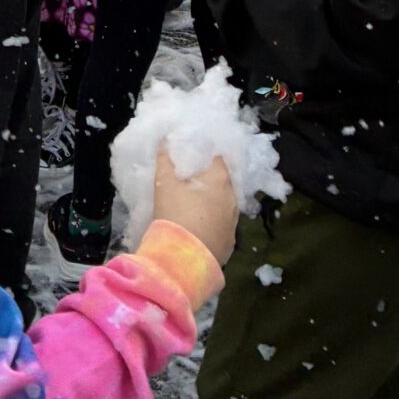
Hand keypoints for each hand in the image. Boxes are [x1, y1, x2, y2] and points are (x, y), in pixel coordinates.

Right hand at [147, 143, 237, 267]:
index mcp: (220, 178)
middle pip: (222, 181)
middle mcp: (233, 198)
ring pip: (224, 204)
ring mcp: (233, 222)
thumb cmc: (175, 213)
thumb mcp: (164, 182)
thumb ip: (165, 158)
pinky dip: (212, 222)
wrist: (183, 259)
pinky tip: (198, 226)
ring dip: (211, 201)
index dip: (205, 154)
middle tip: (190, 179)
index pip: (218, 156)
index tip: (192, 155)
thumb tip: (165, 139)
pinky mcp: (230, 242)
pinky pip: (222, 225)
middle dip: (208, 178)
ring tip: (193, 204)